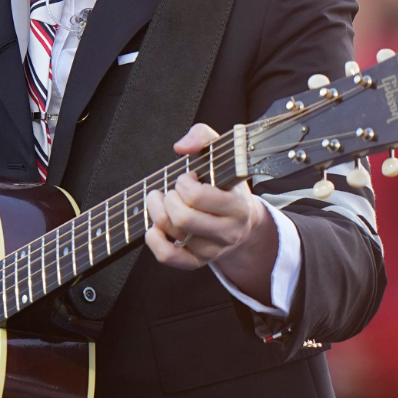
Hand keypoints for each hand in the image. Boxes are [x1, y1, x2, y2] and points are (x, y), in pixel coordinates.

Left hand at [143, 123, 279, 302]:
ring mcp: (212, 249)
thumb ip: (203, 136)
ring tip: (161, 201)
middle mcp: (228, 232)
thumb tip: (181, 146)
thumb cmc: (225, 185)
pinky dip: (154, 240)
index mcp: (238, 206)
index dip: (184, 183)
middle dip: (167, 198)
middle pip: (181, 218)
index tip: (188, 178)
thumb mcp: (223, 155)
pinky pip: (168, 257)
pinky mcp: (197, 261)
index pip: (198, 197)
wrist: (243, 222)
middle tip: (171, 191)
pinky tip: (155, 226)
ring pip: (173, 233)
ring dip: (156, 212)